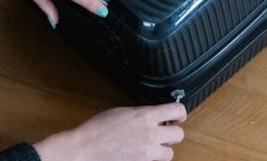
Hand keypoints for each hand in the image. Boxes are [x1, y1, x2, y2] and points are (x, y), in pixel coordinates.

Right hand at [33, 103, 187, 160]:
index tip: (177, 116)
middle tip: (164, 131)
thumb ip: (142, 114)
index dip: (180, 113)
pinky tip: (140, 154)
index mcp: (145, 116)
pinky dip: (151, 159)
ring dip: (163, 149)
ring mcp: (147, 152)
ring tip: (151, 145)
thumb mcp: (123, 112)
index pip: (177, 110)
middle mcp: (150, 134)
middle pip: (179, 134)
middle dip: (172, 133)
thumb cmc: (98, 129)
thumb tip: (153, 116)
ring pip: (170, 153)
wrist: (86, 148)